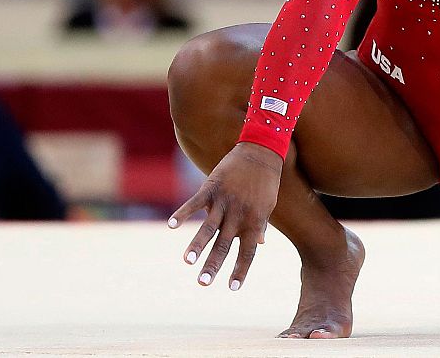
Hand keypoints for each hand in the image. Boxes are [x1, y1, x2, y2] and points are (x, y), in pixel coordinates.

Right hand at [168, 141, 281, 291]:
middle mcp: (239, 214)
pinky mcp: (212, 187)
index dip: (241, 270)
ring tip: (187, 261)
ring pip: (209, 227)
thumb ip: (260, 225)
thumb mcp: (268, 205)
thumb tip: (260, 244)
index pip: (248, 251)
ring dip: (197, 245)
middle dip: (213, 265)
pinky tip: (171, 225)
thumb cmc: (266, 181)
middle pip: (225, 244)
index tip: (232, 288)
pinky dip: (183, 213)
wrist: (261, 151)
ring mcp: (224, 201)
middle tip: (203, 283)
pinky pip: (195, 203)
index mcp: (254, 221)